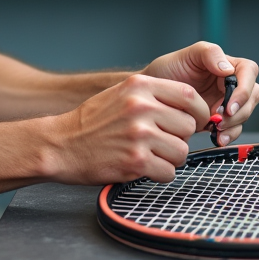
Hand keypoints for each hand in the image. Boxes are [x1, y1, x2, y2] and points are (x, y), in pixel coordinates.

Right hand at [45, 74, 210, 184]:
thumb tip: (189, 107)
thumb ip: (154, 96)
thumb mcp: (121, 94)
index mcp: (140, 86)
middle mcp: (141, 107)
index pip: (189, 95)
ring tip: (150, 155)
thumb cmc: (92, 122)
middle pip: (188, 126)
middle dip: (179, 138)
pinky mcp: (135, 160)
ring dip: (170, 158)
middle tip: (161, 142)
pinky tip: (143, 167)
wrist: (61, 145)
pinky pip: (168, 172)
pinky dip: (160, 174)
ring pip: (181, 151)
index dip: (197, 111)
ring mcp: (139, 134)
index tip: (192, 121)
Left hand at [141, 42, 258, 145]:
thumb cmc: (166, 71)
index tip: (230, 104)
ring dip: (235, 124)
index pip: (249, 72)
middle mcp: (229, 83)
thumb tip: (228, 69)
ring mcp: (225, 102)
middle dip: (240, 110)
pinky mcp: (218, 120)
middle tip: (220, 119)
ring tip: (216, 129)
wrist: (150, 95)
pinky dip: (228, 135)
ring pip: (245, 114)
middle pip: (252, 95)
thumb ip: (209, 54)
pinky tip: (217, 137)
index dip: (244, 89)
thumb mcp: (186, 55)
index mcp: (226, 65)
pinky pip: (233, 129)